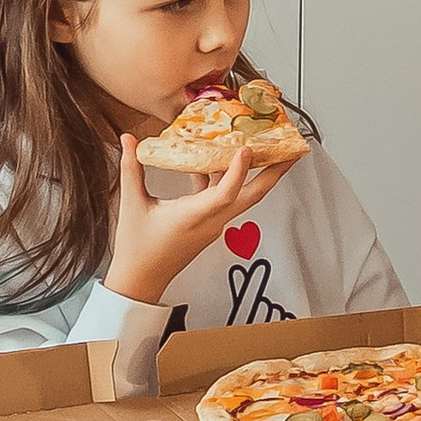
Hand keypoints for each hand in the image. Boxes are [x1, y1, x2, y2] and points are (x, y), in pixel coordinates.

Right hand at [107, 134, 257, 306]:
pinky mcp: (208, 225)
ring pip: (243, 197)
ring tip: (269, 150)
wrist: (140, 282)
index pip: (224, 194)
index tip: (247, 149)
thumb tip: (128, 139)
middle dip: (274, 173)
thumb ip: (132, 169)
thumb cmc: (137, 250)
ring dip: (257, 175)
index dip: (238, 171)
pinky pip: (224, 199)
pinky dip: (224, 179)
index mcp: (194, 217)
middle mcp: (211, 221)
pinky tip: (213, 160)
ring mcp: (213, 224)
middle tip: (292, 151)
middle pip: (253, 196)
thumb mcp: (131, 206)